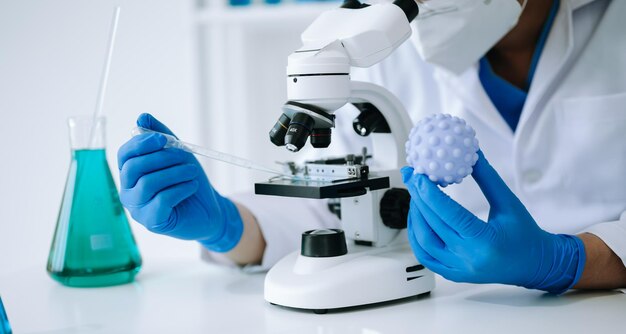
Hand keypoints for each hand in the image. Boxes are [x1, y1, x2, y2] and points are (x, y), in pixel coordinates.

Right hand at [117, 113, 242, 251]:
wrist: (209, 210)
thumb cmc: (189, 181)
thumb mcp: (178, 154)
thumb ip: (161, 136)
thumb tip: (142, 117)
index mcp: (131, 174)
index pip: (125, 154)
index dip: (142, 143)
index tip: (163, 139)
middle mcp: (128, 191)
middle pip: (134, 167)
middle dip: (162, 157)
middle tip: (185, 156)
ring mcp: (137, 209)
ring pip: (149, 183)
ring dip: (175, 173)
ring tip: (192, 172)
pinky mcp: (152, 221)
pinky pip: (162, 200)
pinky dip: (180, 189)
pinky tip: (191, 186)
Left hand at [401, 151, 585, 293]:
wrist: (534, 264)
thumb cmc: (525, 234)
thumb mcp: (508, 202)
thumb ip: (487, 178)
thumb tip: (471, 152)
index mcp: (485, 242)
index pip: (450, 214)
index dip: (430, 193)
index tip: (419, 175)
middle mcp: (468, 259)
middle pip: (432, 226)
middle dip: (418, 198)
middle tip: (411, 177)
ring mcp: (458, 269)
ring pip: (423, 242)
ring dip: (415, 215)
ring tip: (415, 194)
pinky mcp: (452, 274)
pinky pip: (425, 256)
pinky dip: (416, 236)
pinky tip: (416, 218)